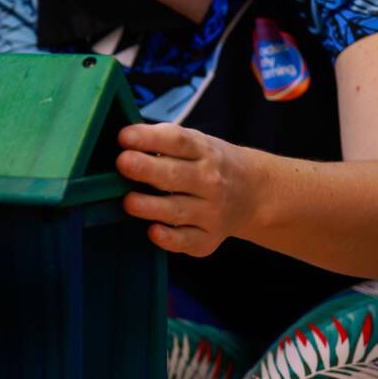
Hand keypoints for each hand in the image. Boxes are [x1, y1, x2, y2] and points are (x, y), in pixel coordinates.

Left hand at [115, 123, 261, 257]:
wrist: (254, 193)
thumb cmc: (207, 164)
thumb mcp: (194, 143)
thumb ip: (161, 140)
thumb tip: (123, 140)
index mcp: (203, 151)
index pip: (176, 141)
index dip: (149, 138)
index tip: (124, 137)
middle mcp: (210, 181)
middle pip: (176, 175)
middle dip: (147, 169)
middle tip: (123, 163)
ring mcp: (211, 211)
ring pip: (178, 210)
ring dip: (152, 207)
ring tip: (129, 202)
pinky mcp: (208, 238)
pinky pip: (188, 241)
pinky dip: (171, 239)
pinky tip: (154, 231)